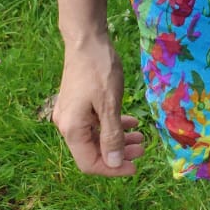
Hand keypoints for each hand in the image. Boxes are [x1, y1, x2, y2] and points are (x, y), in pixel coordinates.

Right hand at [54, 31, 144, 176]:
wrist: (86, 40)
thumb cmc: (99, 70)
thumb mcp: (110, 104)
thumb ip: (111, 135)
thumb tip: (113, 163)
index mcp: (72, 129)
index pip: (89, 163)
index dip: (112, 169)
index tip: (135, 167)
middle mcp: (67, 125)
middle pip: (92, 152)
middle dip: (118, 154)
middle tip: (143, 150)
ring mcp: (70, 114)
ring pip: (95, 137)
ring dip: (117, 140)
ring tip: (141, 138)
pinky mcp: (77, 104)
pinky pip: (94, 123)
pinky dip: (112, 126)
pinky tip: (131, 122)